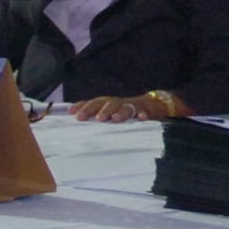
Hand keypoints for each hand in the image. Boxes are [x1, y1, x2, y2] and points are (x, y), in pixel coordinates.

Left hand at [72, 91, 189, 122]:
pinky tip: (142, 119)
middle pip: (107, 102)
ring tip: (115, 119)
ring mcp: (133, 106)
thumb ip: (98, 119)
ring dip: (120, 112)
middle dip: (100, 109)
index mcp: (108, 104)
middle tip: (95, 119)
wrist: (154, 104)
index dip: (83, 106)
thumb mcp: (112, 115)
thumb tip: (76, 126)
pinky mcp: (148, 111)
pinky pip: (146, 112)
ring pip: (125, 106)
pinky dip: (144, 115)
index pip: (94, 103)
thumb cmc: (127, 114)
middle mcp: (119, 103)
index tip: (73, 113)